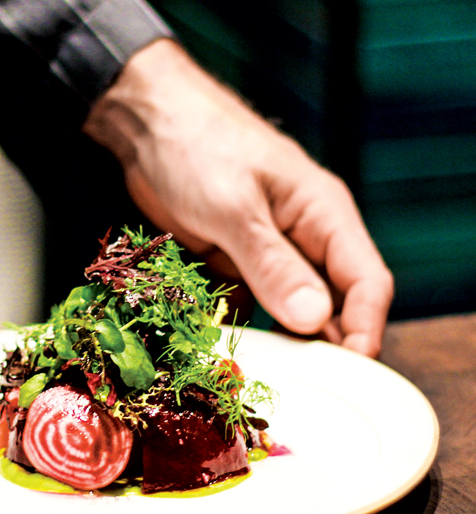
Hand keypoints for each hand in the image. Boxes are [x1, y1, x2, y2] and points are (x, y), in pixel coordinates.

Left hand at [83, 39, 393, 356]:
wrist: (147, 124)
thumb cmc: (197, 147)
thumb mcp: (233, 207)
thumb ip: (272, 263)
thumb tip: (315, 319)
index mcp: (323, 214)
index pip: (366, 280)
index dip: (365, 328)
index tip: (351, 371)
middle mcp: (305, 237)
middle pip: (334, 303)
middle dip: (326, 347)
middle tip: (309, 389)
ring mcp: (270, 252)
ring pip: (292, 310)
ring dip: (285, 344)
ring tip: (271, 378)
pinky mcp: (237, 262)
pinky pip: (253, 306)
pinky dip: (247, 329)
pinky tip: (234, 353)